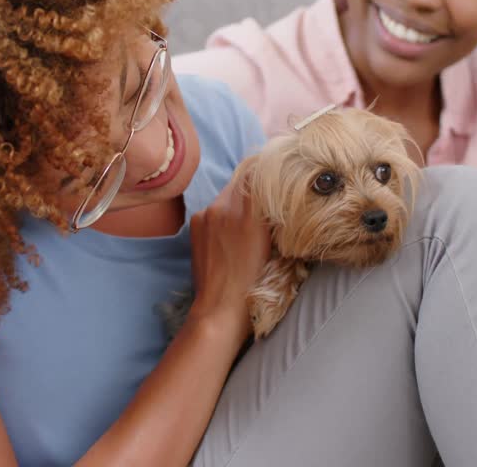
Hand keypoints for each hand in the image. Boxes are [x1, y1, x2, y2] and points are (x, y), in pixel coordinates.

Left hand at [187, 156, 270, 345]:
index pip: (258, 173)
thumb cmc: (256, 284)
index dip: (269, 169)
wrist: (220, 307)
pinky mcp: (197, 222)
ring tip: (250, 218)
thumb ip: (274, 217)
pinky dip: (224, 213)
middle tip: (269, 194)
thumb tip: (278, 196)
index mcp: (250, 214)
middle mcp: (225, 207)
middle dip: (256, 185)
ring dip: (239, 200)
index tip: (279, 171)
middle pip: (243, 181)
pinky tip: (232, 231)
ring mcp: (208, 214)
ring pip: (228, 194)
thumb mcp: (276, 249)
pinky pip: (214, 208)